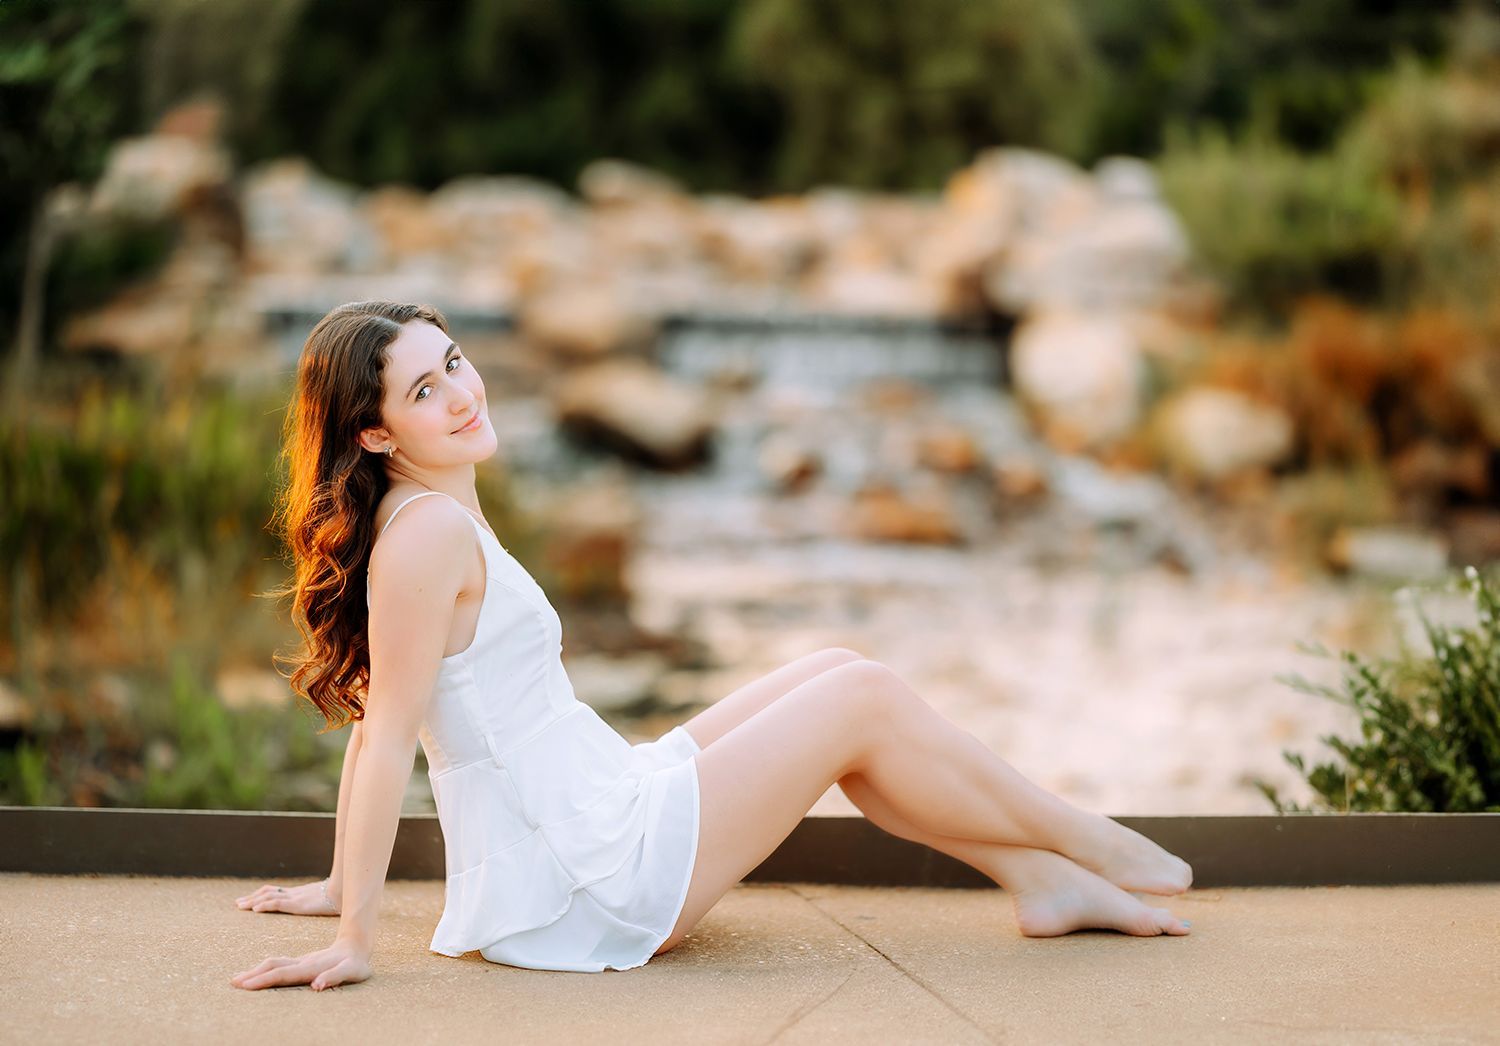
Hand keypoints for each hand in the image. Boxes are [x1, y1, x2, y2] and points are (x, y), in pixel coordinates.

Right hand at [230, 941, 371, 991]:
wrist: (357, 944)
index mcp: (311, 967)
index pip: (283, 974)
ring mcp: (301, 961)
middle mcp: (303, 963)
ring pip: (274, 964)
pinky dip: (265, 970)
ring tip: (239, 979)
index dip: (264, 980)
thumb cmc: (356, 963)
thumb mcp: (352, 971)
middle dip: (253, 975)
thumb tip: (316, 986)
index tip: (246, 985)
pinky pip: (279, 965)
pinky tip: (259, 974)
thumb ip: (334, 977)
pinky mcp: (302, 962)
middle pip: (273, 967)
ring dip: (256, 971)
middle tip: (233, 983)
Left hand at [235, 878, 339, 915]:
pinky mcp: (298, 904)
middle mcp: (295, 894)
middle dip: (252, 897)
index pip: (276, 891)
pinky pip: (278, 903)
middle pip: (268, 892)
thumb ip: (321, 903)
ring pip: (269, 897)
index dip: (262, 895)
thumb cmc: (342, 897)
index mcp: (300, 894)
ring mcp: (296, 898)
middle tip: (238, 903)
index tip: (251, 900)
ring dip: (253, 901)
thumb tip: (324, 905)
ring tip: (241, 906)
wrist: (348, 891)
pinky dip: (265, 905)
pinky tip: (255, 909)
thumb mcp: (327, 900)